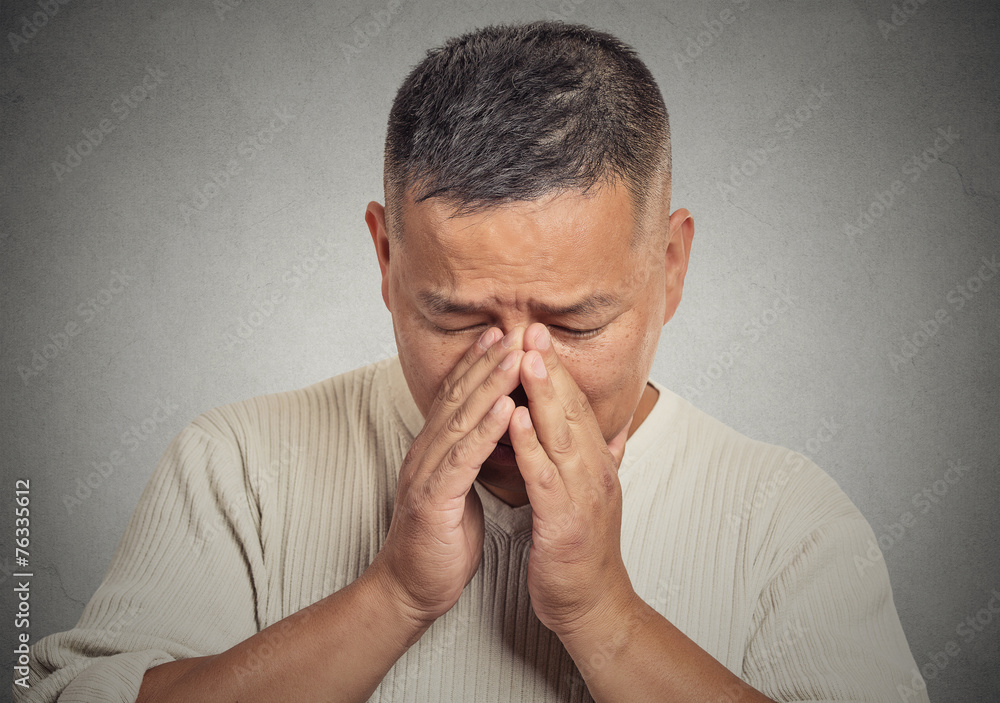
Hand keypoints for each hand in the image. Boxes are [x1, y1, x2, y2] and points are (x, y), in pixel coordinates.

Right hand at [367, 326, 524, 625]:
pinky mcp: (433, 497)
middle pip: (458, 396)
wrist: (412, 589)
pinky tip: (506, 406)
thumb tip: (497, 435)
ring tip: (516, 354)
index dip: (480, 364)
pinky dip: (486, 429)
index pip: (458, 397)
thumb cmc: (441, 542)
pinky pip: (463, 457)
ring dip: (490, 383)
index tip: (506, 336)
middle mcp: (426, 453)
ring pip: (461, 418)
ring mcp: (426, 472)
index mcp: (434, 450)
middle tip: (514, 328)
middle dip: (487, 361)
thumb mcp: (461, 490)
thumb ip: (473, 458)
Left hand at [507, 322, 635, 637]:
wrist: (592, 605)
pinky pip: (546, 476)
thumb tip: (617, 431)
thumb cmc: (582, 551)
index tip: (537, 334)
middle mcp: (595, 472)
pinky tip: (517, 417)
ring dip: (544, 393)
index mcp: (597, 464)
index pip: (576, 406)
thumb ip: (602, 459)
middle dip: (551, 367)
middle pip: (573, 409)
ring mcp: (584, 495)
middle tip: (533, 327)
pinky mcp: (566, 521)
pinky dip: (531, 444)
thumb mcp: (594, 496)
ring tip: (525, 356)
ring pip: (563, 434)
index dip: (557, 369)